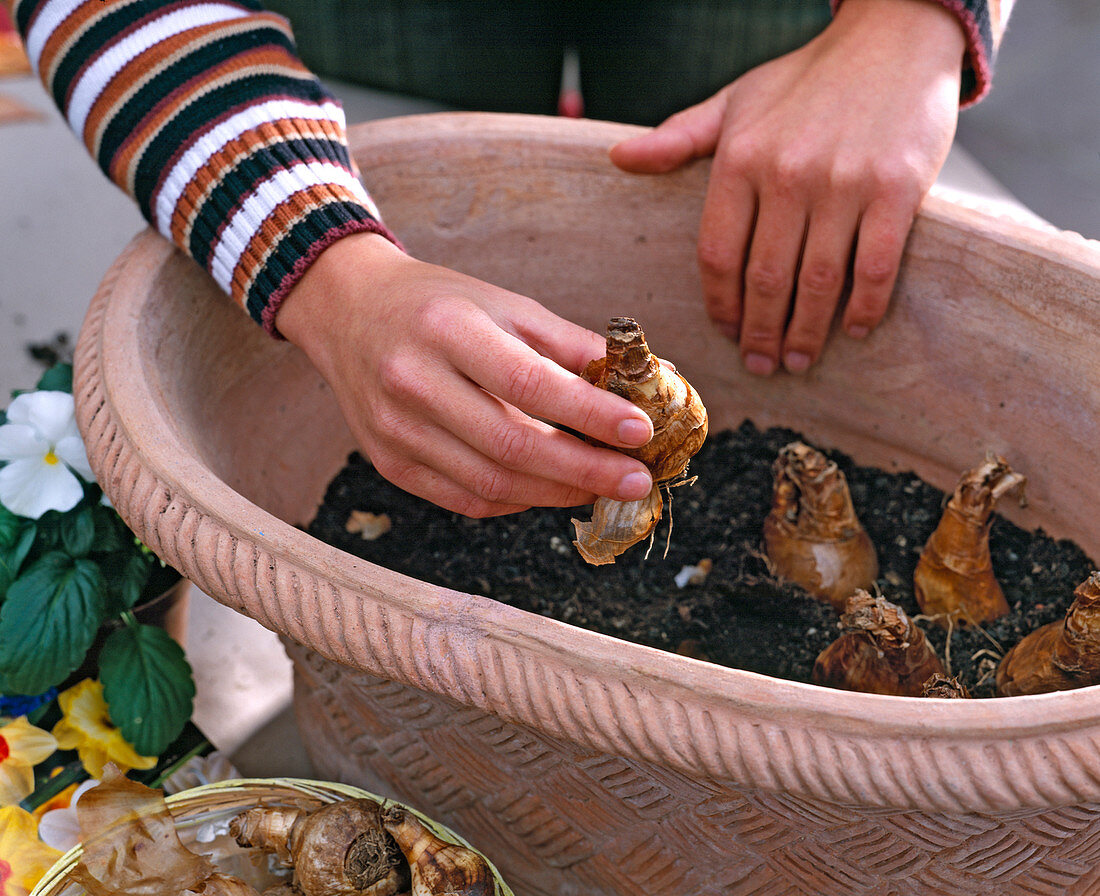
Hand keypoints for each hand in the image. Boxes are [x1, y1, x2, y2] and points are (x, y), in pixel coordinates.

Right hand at [276, 233, 655, 516]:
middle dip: (585, 470)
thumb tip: (646, 380)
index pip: (529, 383)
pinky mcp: (390, 464)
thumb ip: (571, 345)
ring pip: (491, 482)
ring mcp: (395, 430)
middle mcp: (413, 382)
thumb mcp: (504, 304)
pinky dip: (518, 500)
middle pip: (511, 445)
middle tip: (637, 480)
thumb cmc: (437, 304)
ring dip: (558, 492)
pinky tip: (550, 489)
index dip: (590, 414)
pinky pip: (466, 499)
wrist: (348, 312)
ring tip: (602, 486)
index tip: (641, 430)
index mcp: (446, 329)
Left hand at [610, 0, 965, 374]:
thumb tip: (617, 157)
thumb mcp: (734, 102)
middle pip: (765, 280)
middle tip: (762, 365)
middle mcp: (787, 175)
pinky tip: (855, 329)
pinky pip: (876, 267)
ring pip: (817, 284)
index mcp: (740, 160)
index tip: (728, 332)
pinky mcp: (898, 189)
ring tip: (798, 362)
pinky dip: (865, 308)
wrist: (893, 37)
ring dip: (806, 334)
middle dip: (760, 335)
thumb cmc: (806, 79)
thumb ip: (678, 139)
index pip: (717, 255)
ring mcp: (844, 184)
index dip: (721, 305)